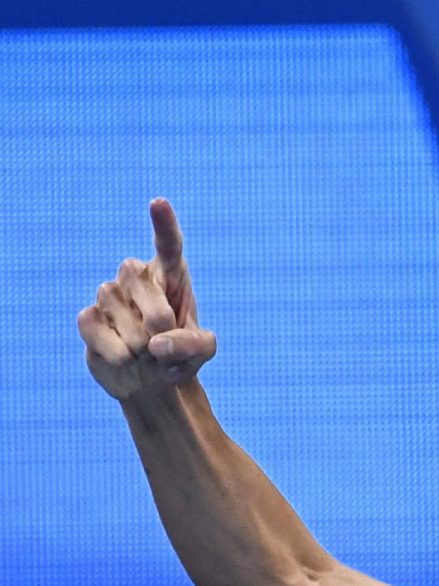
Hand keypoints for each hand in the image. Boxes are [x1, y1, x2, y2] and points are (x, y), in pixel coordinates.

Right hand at [78, 199, 216, 400]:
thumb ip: (194, 345)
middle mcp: (137, 278)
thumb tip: (158, 343)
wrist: (149, 383)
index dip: (163, 224)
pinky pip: (93, 326)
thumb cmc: (180, 357)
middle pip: (140, 282)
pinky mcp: (88, 317)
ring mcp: (110, 295)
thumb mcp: (202, 352)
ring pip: (118, 309)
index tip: (158, 202)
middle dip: (157, 319)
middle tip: (163, 343)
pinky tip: (124, 358)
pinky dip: (114, 351)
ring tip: (145, 353)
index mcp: (171, 275)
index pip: (168, 244)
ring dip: (138, 342)